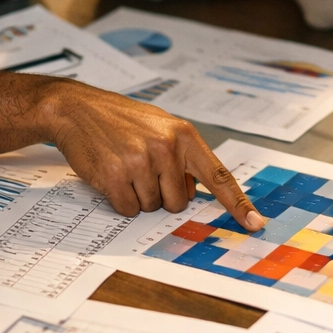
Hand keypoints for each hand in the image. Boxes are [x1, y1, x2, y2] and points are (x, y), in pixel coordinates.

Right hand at [49, 83, 266, 228]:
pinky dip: (119, 201)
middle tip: (142, 171)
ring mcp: (140, 162)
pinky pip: (127, 209)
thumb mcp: (161, 127)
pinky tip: (111, 176)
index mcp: (185, 136)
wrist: (77, 108)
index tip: (256, 223)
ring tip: (124, 167)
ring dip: (138, 196)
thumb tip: (193, 193)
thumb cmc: (121, 119)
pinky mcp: (114, 176)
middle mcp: (166, 148)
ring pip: (151, 207)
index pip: (218, 177)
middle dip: (161, 195)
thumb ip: (183, 156)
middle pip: (178, 203)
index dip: (238, 204)